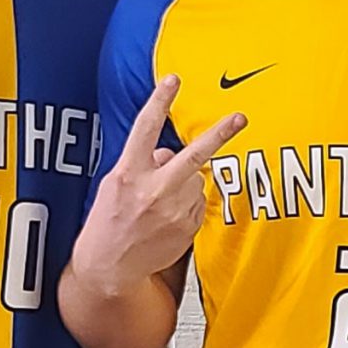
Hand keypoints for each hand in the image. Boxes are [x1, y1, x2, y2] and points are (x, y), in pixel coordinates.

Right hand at [75, 76, 246, 296]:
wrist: (109, 268)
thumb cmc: (108, 225)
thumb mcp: (115, 186)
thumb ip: (142, 164)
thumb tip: (168, 152)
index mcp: (129, 174)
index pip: (146, 128)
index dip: (160, 100)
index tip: (174, 79)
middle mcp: (154, 190)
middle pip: (194, 155)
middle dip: (220, 134)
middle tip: (240, 118)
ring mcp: (173, 211)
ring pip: (197, 181)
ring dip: (187, 184)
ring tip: (162, 203)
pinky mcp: (187, 228)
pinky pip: (198, 205)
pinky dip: (189, 206)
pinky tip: (168, 219)